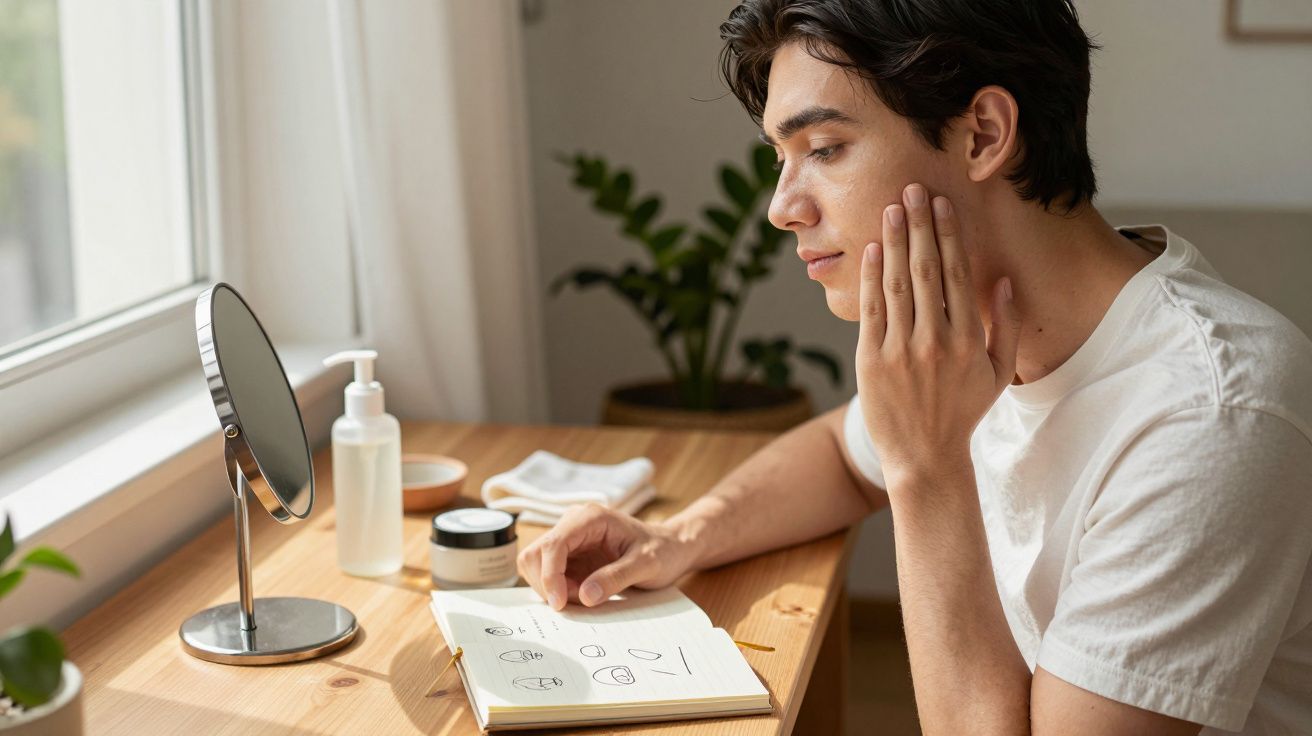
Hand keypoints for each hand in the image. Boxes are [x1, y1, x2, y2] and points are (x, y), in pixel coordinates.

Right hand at [517, 503, 697, 609]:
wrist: (670, 548)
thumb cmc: (662, 551)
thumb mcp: (647, 565)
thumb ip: (616, 578)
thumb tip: (585, 595)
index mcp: (590, 518)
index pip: (553, 544)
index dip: (550, 575)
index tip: (560, 603)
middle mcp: (573, 524)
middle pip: (535, 555)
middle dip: (549, 584)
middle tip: (580, 600)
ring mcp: (569, 540)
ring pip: (536, 566)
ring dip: (553, 589)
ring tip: (586, 595)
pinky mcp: (569, 556)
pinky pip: (548, 575)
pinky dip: (558, 591)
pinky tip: (583, 593)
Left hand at [856, 183, 1019, 484]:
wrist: (924, 456)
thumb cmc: (963, 412)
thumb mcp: (998, 373)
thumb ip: (1004, 326)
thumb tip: (1002, 280)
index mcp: (969, 340)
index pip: (956, 274)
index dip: (948, 235)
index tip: (941, 204)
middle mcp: (936, 341)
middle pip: (926, 269)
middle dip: (919, 225)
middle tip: (912, 189)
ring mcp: (901, 350)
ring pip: (897, 283)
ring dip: (894, 241)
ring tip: (892, 208)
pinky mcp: (872, 360)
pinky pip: (871, 310)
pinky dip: (872, 277)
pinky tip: (873, 249)